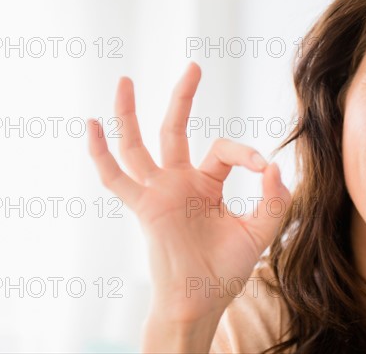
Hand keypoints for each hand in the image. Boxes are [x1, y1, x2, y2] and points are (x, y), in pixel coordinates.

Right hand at [87, 62, 290, 323]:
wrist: (203, 299)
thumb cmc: (228, 267)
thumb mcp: (259, 230)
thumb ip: (273, 200)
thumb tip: (275, 167)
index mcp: (207, 183)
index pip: (223, 150)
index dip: (246, 153)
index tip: (265, 170)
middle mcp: (179, 182)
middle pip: (175, 130)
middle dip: (183, 98)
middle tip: (194, 66)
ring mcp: (158, 192)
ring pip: (138, 146)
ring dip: (130, 114)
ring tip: (126, 80)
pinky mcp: (143, 207)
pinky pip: (115, 179)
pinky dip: (101, 155)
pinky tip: (90, 127)